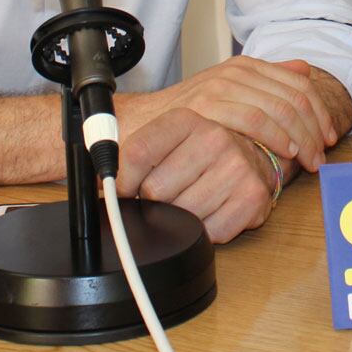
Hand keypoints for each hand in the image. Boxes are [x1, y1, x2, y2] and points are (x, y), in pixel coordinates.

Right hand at [116, 55, 337, 171]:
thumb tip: (304, 68)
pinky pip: (255, 120)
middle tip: (322, 156)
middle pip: (294, 98)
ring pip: (279, 109)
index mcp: (246, 67)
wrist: (141, 126)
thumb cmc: (187, 118)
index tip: (329, 138)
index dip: (320, 112)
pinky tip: (285, 154)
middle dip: (315, 129)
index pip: (299, 84)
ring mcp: (222, 88)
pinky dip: (276, 137)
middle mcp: (236, 72)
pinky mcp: (208, 107)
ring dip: (301, 138)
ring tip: (308, 161)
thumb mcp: (230, 93)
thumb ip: (267, 81)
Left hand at [117, 107, 276, 241]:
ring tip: (192, 200)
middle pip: (155, 189)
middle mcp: (214, 137)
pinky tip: (211, 211)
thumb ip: (132, 156)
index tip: (125, 190)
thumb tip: (98, 180)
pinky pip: (208, 231)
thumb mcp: (167, 142)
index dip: (123, 181)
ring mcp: (236, 166)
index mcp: (186, 119)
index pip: (137, 153)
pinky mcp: (252, 196)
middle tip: (167, 195)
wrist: (253, 158)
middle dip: (154, 202)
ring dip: (179, 219)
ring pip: (180, 215)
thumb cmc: (203, 155)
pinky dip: (204, 231)